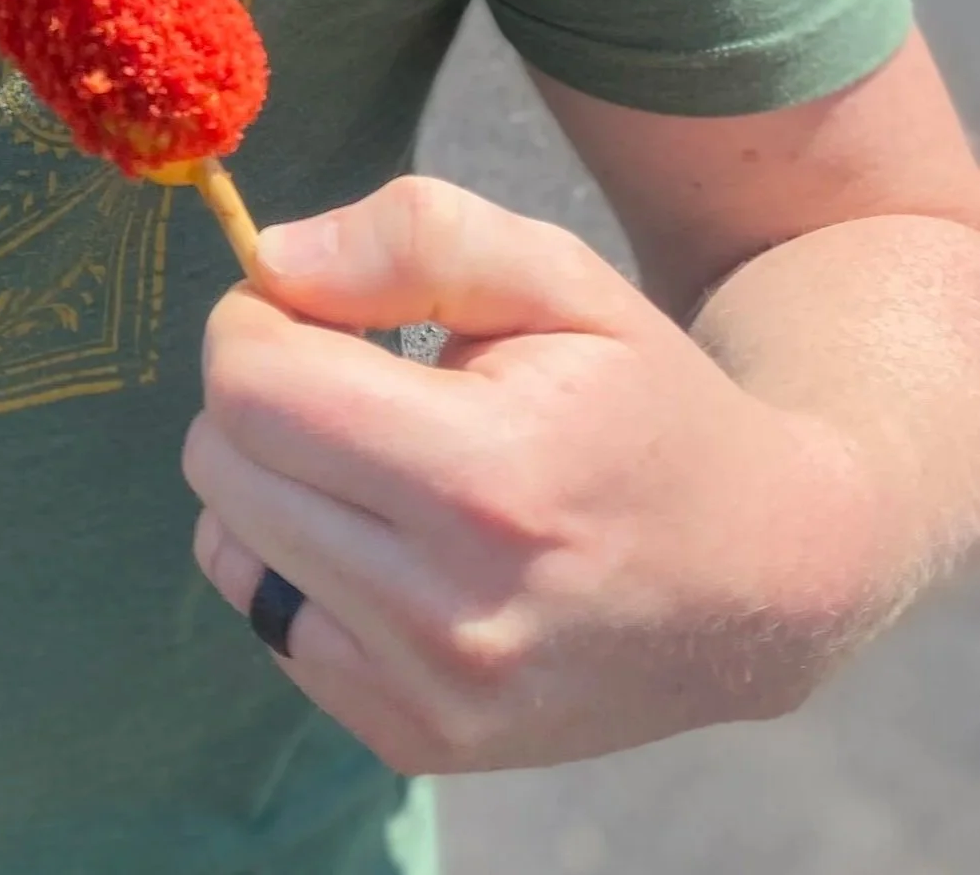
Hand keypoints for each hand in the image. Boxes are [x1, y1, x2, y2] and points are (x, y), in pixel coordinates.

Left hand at [183, 176, 880, 773]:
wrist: (758, 580)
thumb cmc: (646, 403)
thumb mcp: (562, 276)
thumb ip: (416, 239)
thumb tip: (272, 263)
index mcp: (489, 480)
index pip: (254, 388)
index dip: (256, 319)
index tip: (312, 307)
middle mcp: (452, 613)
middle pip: (223, 462)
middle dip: (260, 390)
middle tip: (349, 372)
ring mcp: (432, 696)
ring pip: (226, 542)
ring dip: (269, 478)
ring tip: (373, 457)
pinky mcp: (417, 741)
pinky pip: (269, 621)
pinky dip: (296, 561)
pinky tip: (385, 537)